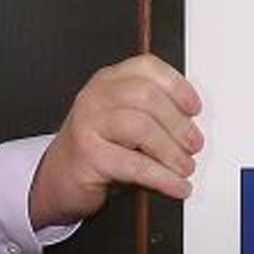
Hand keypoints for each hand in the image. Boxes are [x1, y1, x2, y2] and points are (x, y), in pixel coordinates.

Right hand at [29, 54, 203, 227]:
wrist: (59, 179)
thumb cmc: (100, 150)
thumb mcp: (128, 124)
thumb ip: (155, 115)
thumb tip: (193, 127)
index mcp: (109, 81)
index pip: (147, 68)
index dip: (177, 86)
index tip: (194, 108)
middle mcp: (96, 97)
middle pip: (146, 96)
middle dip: (178, 123)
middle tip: (194, 145)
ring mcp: (88, 124)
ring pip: (140, 127)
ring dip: (171, 151)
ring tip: (185, 167)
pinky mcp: (87, 155)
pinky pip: (134, 164)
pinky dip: (162, 177)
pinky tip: (176, 185)